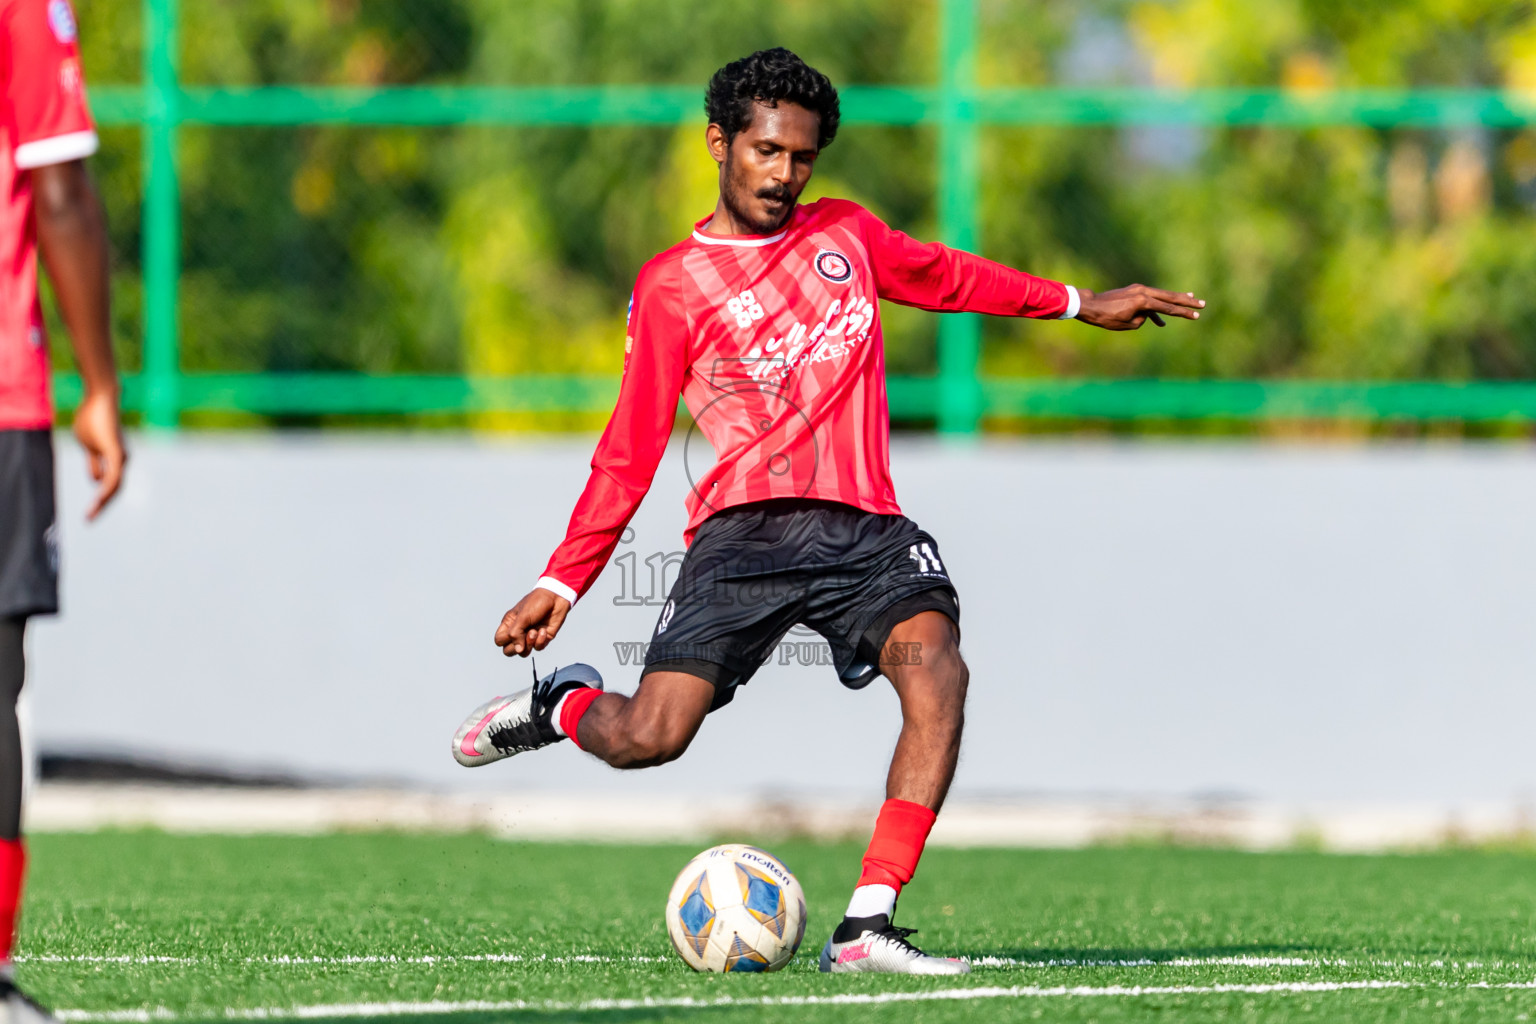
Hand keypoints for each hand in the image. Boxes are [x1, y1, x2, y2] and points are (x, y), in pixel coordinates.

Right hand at [73, 388, 125, 520]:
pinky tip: (100, 498)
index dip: (100, 500)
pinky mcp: (116, 451)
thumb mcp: (89, 445)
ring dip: (104, 501)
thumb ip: (94, 462)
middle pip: (114, 489)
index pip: (110, 485)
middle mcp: (121, 460)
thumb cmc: (93, 418)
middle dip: (103, 506)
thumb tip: (95, 480)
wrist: (101, 397)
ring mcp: (120, 456)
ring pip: (115, 485)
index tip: (89, 513)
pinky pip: (114, 475)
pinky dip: (107, 488)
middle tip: (89, 520)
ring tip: (92, 514)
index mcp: (114, 459)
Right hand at [494, 587, 571, 656]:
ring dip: (529, 644)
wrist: (556, 597)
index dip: (505, 640)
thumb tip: (518, 650)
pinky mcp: (543, 638)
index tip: (514, 630)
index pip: (499, 640)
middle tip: (524, 635)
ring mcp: (530, 636)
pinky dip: (541, 640)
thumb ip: (516, 634)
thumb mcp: (522, 617)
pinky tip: (543, 630)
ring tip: (534, 631)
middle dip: (517, 646)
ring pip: (524, 653)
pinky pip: (538, 648)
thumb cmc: (537, 602)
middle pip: (509, 650)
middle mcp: (518, 632)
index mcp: (509, 624)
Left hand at [1075, 284, 1204, 330]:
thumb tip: (1147, 315)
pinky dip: (1157, 308)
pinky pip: (1150, 299)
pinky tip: (1162, 320)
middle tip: (1202, 303)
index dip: (1183, 313)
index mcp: (1143, 301)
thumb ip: (1142, 319)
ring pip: (1162, 295)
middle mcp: (1143, 291)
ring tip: (1191, 298)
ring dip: (1176, 298)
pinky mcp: (1133, 291)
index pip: (1168, 308)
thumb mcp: (1128, 324)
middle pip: (1170, 297)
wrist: (1090, 305)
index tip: (1196, 315)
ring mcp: (1138, 289)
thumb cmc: (1106, 318)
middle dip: (1186, 301)